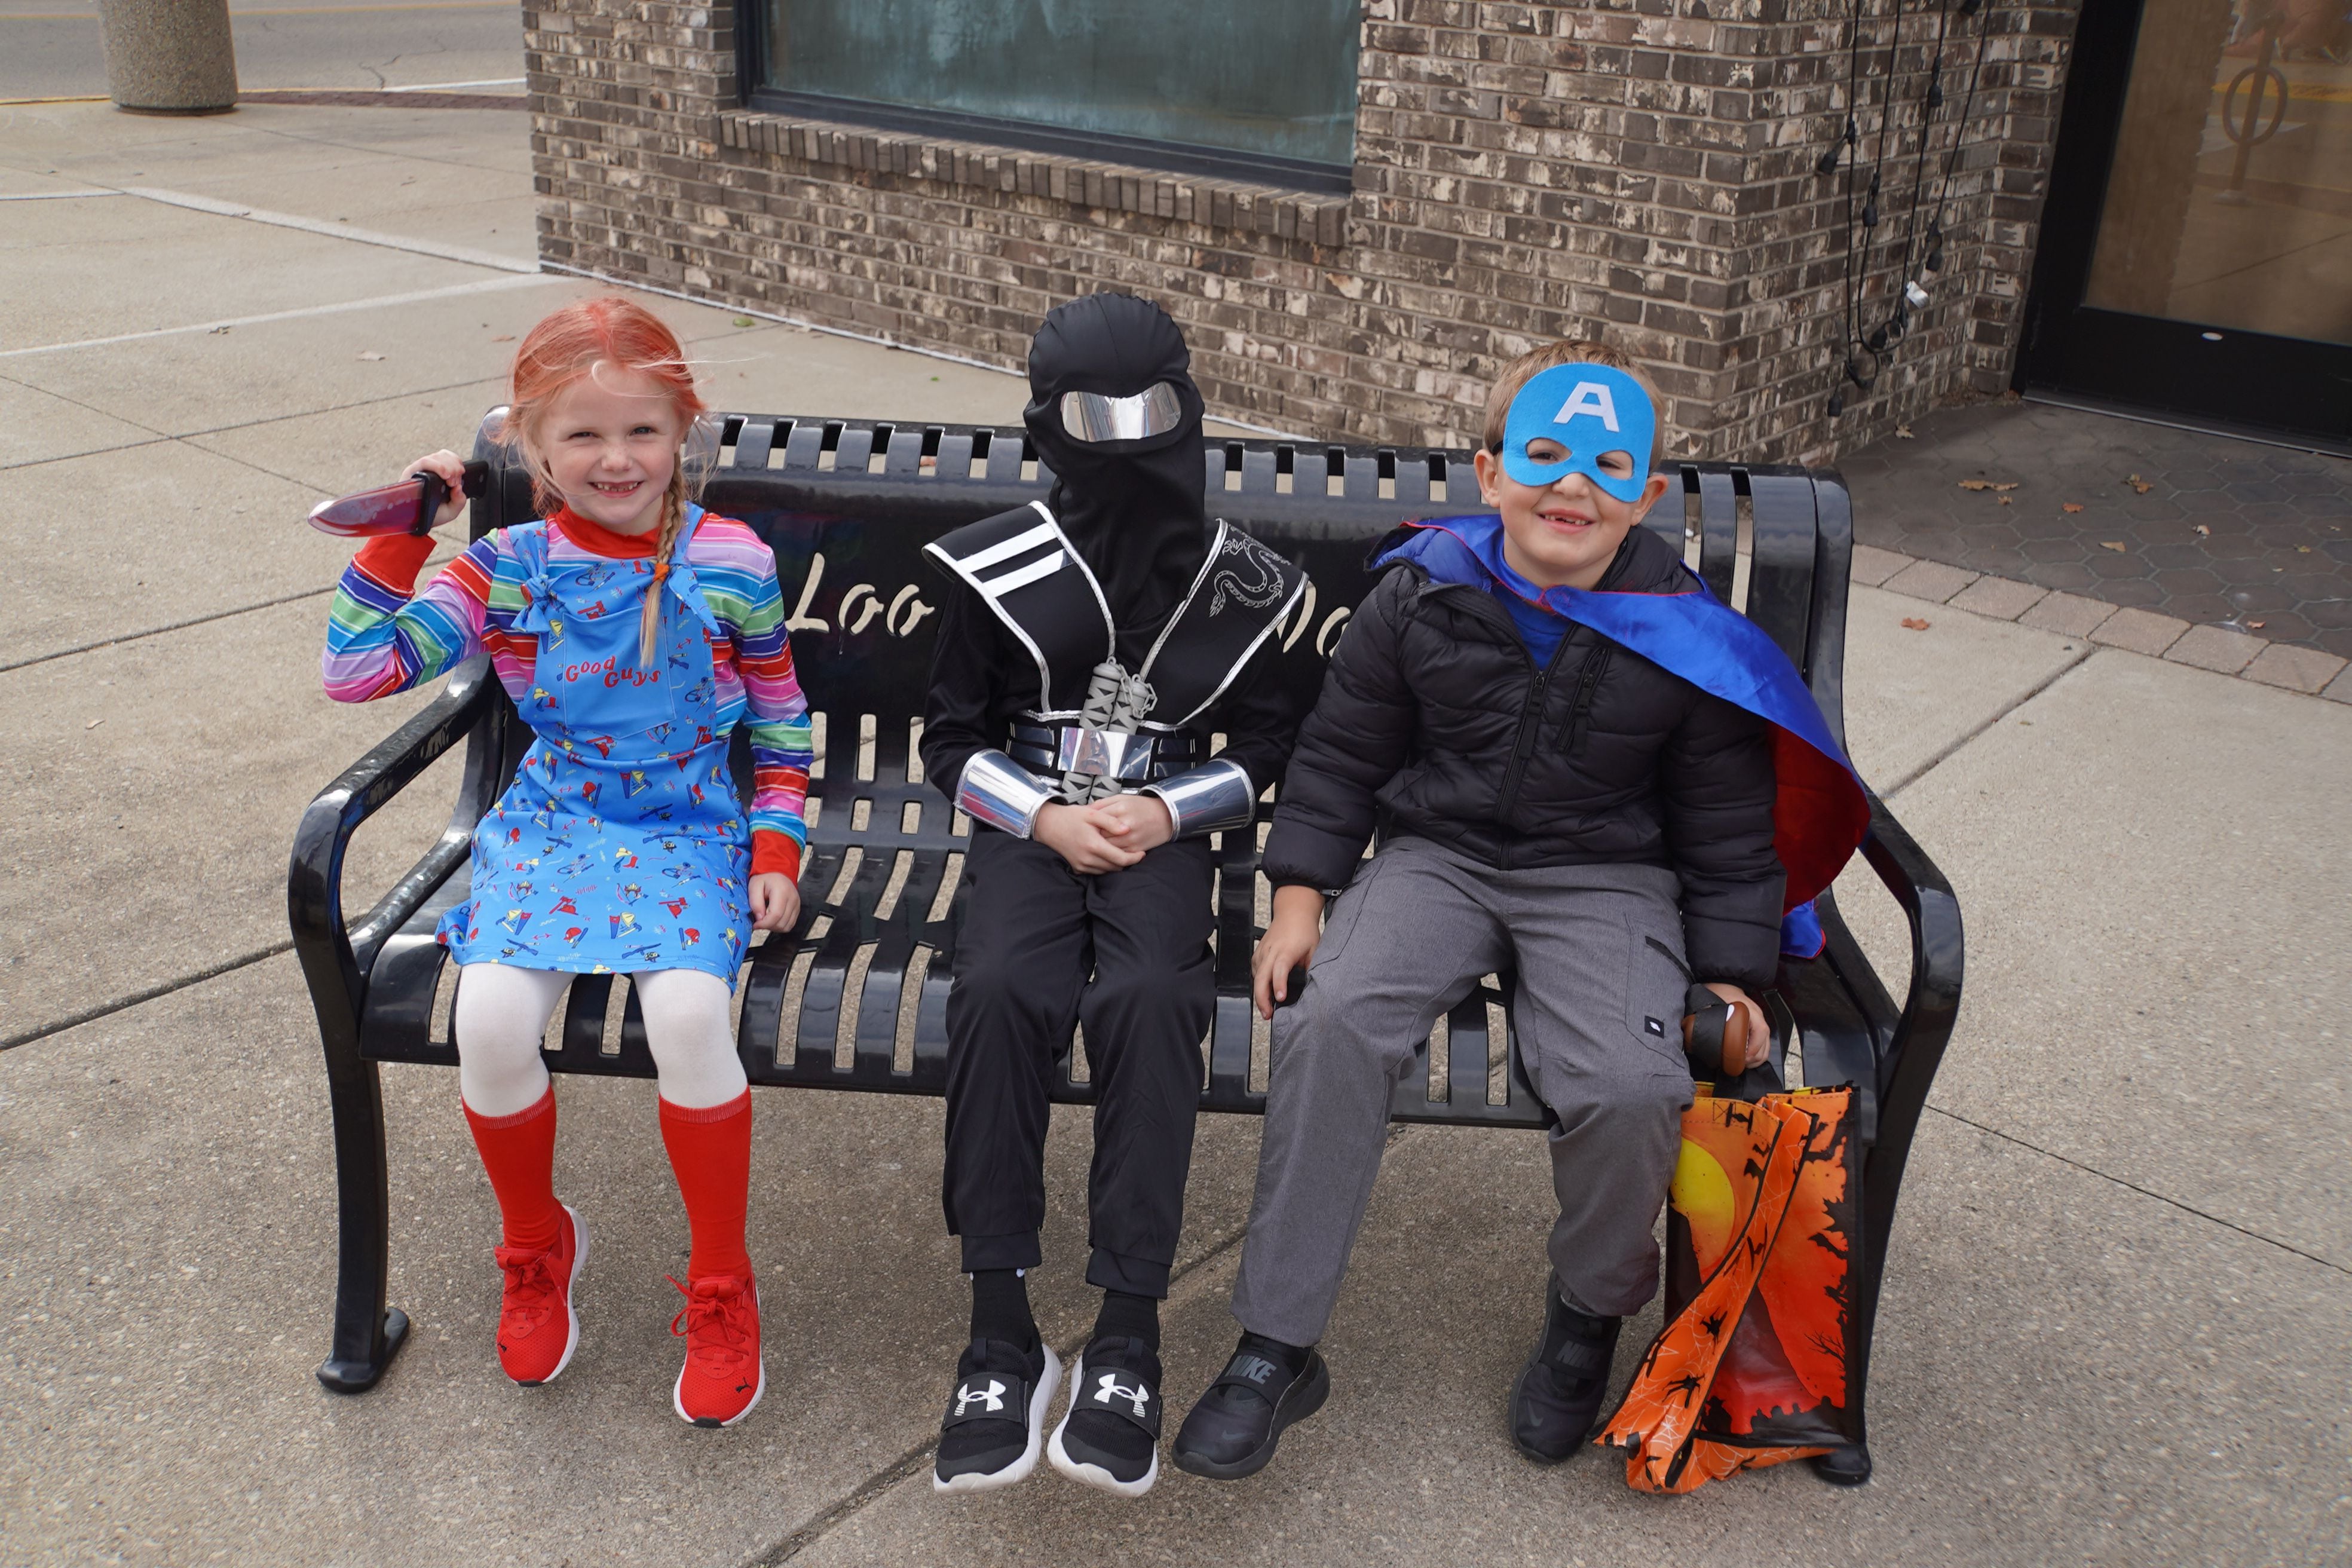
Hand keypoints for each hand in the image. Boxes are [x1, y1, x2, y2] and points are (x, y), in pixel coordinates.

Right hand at [399, 448, 469, 532]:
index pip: (447, 457)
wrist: (417, 524)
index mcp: (438, 475)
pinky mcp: (410, 473)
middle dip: (453, 467)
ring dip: (447, 467)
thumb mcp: (451, 510)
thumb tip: (458, 488)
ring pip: (435, 457)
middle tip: (454, 481)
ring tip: (450, 481)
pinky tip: (444, 475)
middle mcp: (428, 470)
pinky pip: (424, 462)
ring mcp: (419, 471)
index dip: (456, 461)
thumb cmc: (432, 515)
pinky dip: (437, 466)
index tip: (461, 473)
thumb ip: (459, 500)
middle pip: (442, 456)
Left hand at [750, 872, 799, 932]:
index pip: (776, 915)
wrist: (777, 872)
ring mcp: (796, 905)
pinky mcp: (797, 909)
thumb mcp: (754, 886)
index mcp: (782, 892)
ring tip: (765, 920)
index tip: (755, 924)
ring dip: (774, 927)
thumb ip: (755, 903)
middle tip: (759, 922)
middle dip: (768, 926)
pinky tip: (773, 920)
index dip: (764, 924)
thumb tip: (760, 919)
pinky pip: (790, 924)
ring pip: (787, 926)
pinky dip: (780, 926)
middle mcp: (792, 899)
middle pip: (782, 923)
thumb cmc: (765, 878)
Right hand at [1032, 803, 1143, 874]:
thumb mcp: (1092, 813)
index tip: (1142, 853)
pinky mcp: (1077, 868)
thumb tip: (1127, 829)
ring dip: (1116, 864)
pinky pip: (1097, 872)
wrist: (1048, 825)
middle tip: (1133, 851)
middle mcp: (1087, 859)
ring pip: (1107, 871)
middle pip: (1116, 867)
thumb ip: (1111, 822)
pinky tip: (1107, 855)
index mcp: (1094, 845)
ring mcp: (1081, 865)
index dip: (1135, 858)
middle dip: (1127, 861)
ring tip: (1121, 852)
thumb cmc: (1071, 817)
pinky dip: (1105, 866)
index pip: (1121, 859)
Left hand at [1088, 792, 1173, 854]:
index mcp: (1121, 809)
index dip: (1089, 824)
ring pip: (1107, 847)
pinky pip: (1117, 855)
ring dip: (1100, 846)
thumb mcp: (1122, 798)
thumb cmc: (1141, 806)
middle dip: (1093, 836)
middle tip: (1088, 836)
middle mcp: (1126, 824)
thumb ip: (1102, 803)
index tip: (1086, 826)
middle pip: (1100, 834)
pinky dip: (1110, 853)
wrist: (1165, 817)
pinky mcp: (1136, 849)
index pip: (1096, 819)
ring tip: (1096, 843)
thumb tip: (1085, 810)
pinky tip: (1108, 849)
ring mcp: (1131, 838)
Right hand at [1251, 885, 1327, 1019]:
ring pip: (1255, 977)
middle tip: (1268, 1014)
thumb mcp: (1315, 950)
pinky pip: (1254, 971)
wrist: (1293, 911)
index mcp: (1286, 951)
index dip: (1279, 985)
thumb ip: (1311, 969)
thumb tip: (1312, 988)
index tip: (1280, 998)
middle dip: (1262, 998)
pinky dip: (1258, 984)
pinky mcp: (1258, 953)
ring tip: (1266, 1009)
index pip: (1279, 970)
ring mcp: (1262, 952)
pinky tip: (1264, 992)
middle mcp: (1271, 952)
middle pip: (1261, 977)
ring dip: (1259, 994)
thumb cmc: (1304, 930)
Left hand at [1703, 982, 1771, 1068]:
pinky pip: (1763, 1044)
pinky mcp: (1757, 1026)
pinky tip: (1745, 1057)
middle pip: (1765, 1045)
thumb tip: (1700, 1033)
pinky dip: (1756, 1053)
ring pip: (1766, 1047)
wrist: (1722, 982)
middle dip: (1753, 1059)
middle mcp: (1759, 1017)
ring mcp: (1759, 1022)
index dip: (1753, 1049)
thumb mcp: (1714, 1004)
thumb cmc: (1719, 992)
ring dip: (1755, 1058)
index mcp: (1751, 1012)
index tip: (1741, 1059)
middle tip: (1739, 1065)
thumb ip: (1710, 1017)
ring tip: (1742, 1063)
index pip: (1761, 1032)